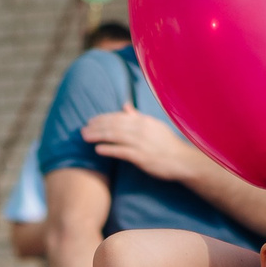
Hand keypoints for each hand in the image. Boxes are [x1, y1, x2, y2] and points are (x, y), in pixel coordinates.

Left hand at [80, 107, 202, 183]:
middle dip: (96, 126)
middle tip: (83, 129)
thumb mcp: (154, 126)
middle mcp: (141, 129)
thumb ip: (138, 116)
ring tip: (85, 137)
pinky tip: (98, 149)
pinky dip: (108, 149)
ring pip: (114, 136)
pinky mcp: (141, 157)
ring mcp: (141, 143)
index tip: (91, 120)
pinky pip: (121, 151)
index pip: (118, 116)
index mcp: (144, 121)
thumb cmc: (167, 144)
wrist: (182, 161)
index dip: (103, 118)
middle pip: (113, 125)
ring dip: (98, 136)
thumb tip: (125, 106)